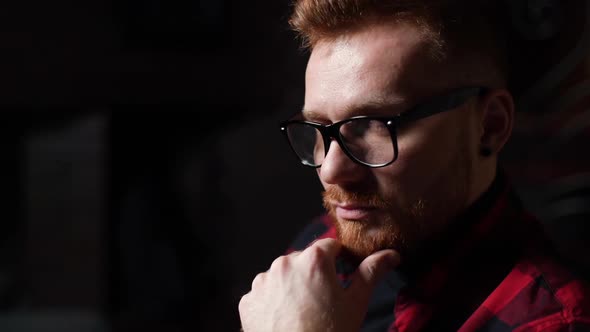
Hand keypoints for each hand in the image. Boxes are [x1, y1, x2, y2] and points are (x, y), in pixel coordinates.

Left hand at [238, 238, 399, 331]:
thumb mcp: (355, 303)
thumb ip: (370, 273)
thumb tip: (390, 255)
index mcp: (313, 259)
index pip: (330, 246)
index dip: (338, 260)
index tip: (341, 277)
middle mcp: (284, 263)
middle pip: (304, 260)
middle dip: (313, 274)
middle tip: (323, 300)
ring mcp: (263, 281)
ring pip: (282, 275)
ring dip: (292, 286)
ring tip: (303, 312)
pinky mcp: (248, 300)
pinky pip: (264, 293)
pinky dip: (273, 302)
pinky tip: (285, 319)